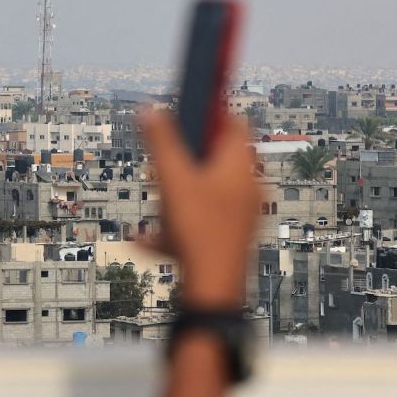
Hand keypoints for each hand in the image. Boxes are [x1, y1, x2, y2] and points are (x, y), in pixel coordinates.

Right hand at [140, 110, 259, 309]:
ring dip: (177, 194)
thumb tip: (151, 110)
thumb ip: (161, 142)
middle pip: (215, 158)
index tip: (190, 106)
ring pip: (204, 191)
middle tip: (164, 161)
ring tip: (158, 204)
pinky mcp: (229, 237)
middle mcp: (246, 188)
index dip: (211, 111)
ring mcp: (240, 215)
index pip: (233, 122)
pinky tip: (150, 239)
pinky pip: (200, 221)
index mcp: (239, 167)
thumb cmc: (200, 233)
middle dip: (185, 158)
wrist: (212, 290)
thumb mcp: (173, 179)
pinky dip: (177, 224)